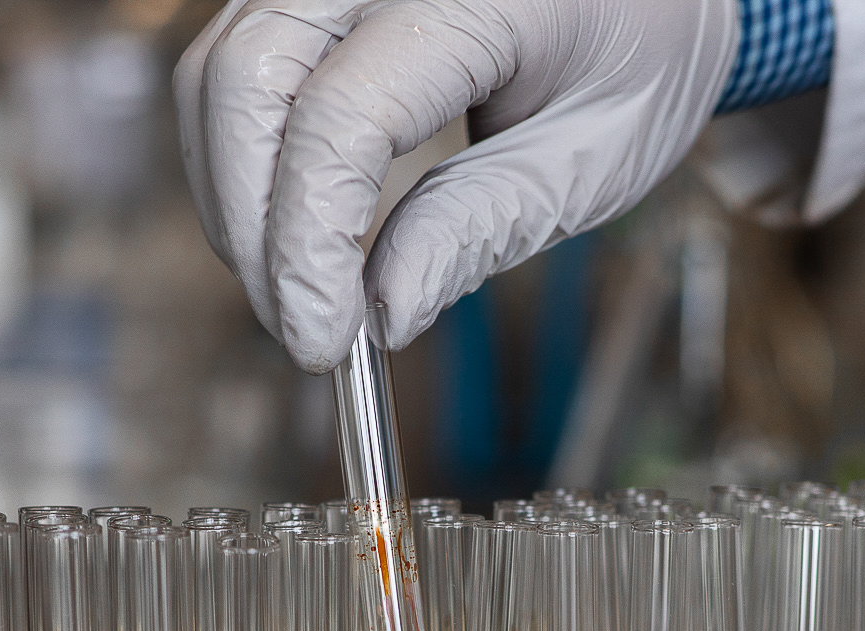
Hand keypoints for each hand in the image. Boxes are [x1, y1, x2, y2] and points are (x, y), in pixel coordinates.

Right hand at [176, 0, 737, 371]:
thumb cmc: (643, 56)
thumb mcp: (593, 159)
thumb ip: (485, 227)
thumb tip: (384, 315)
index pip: (341, 118)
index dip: (309, 244)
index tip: (323, 340)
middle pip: (247, 80)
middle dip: (251, 226)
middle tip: (300, 331)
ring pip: (221, 69)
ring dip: (235, 197)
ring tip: (295, 291)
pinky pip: (235, 59)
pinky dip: (241, 156)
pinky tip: (287, 228)